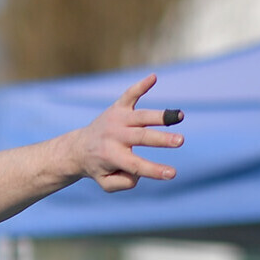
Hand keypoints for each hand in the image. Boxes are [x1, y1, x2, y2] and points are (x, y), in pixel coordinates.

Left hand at [70, 73, 183, 192]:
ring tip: (180, 116)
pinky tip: (154, 77)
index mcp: (111, 156)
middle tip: (180, 141)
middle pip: (141, 137)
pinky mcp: (118, 107)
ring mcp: (117, 119)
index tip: (173, 174)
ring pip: (141, 117)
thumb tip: (138, 173)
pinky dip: (141, 85)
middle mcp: (114, 136)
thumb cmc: (99, 167)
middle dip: (161, 139)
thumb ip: (123, 182)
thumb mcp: (106, 183)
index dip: (155, 170)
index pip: (136, 165)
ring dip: (161, 116)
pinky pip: (130, 94)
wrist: (78, 147)